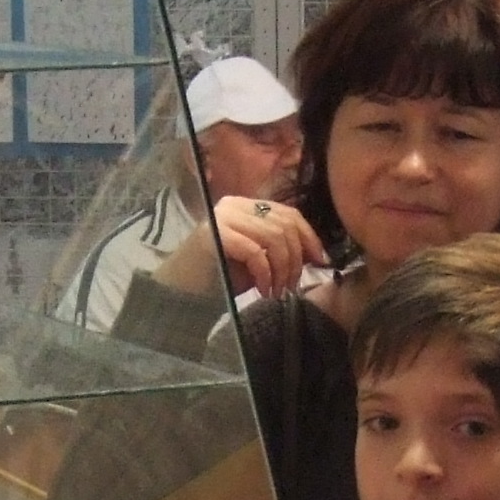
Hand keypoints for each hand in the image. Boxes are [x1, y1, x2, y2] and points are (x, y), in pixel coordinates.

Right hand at [155, 196, 324, 299]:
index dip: (309, 237)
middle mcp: (234, 205)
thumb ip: (280, 249)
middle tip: (291, 285)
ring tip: (276, 291)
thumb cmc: (219, 279)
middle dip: (295, 259)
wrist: (179, 294)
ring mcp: (222, 218)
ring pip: (274, 238)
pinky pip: (255, 252)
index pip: (289, 213)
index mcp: (246, 206)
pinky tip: (262, 291)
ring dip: (281, 270)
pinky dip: (265, 275)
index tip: (320, 261)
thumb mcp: (257, 261)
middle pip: (284, 225)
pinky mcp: (214, 235)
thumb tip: (316, 253)